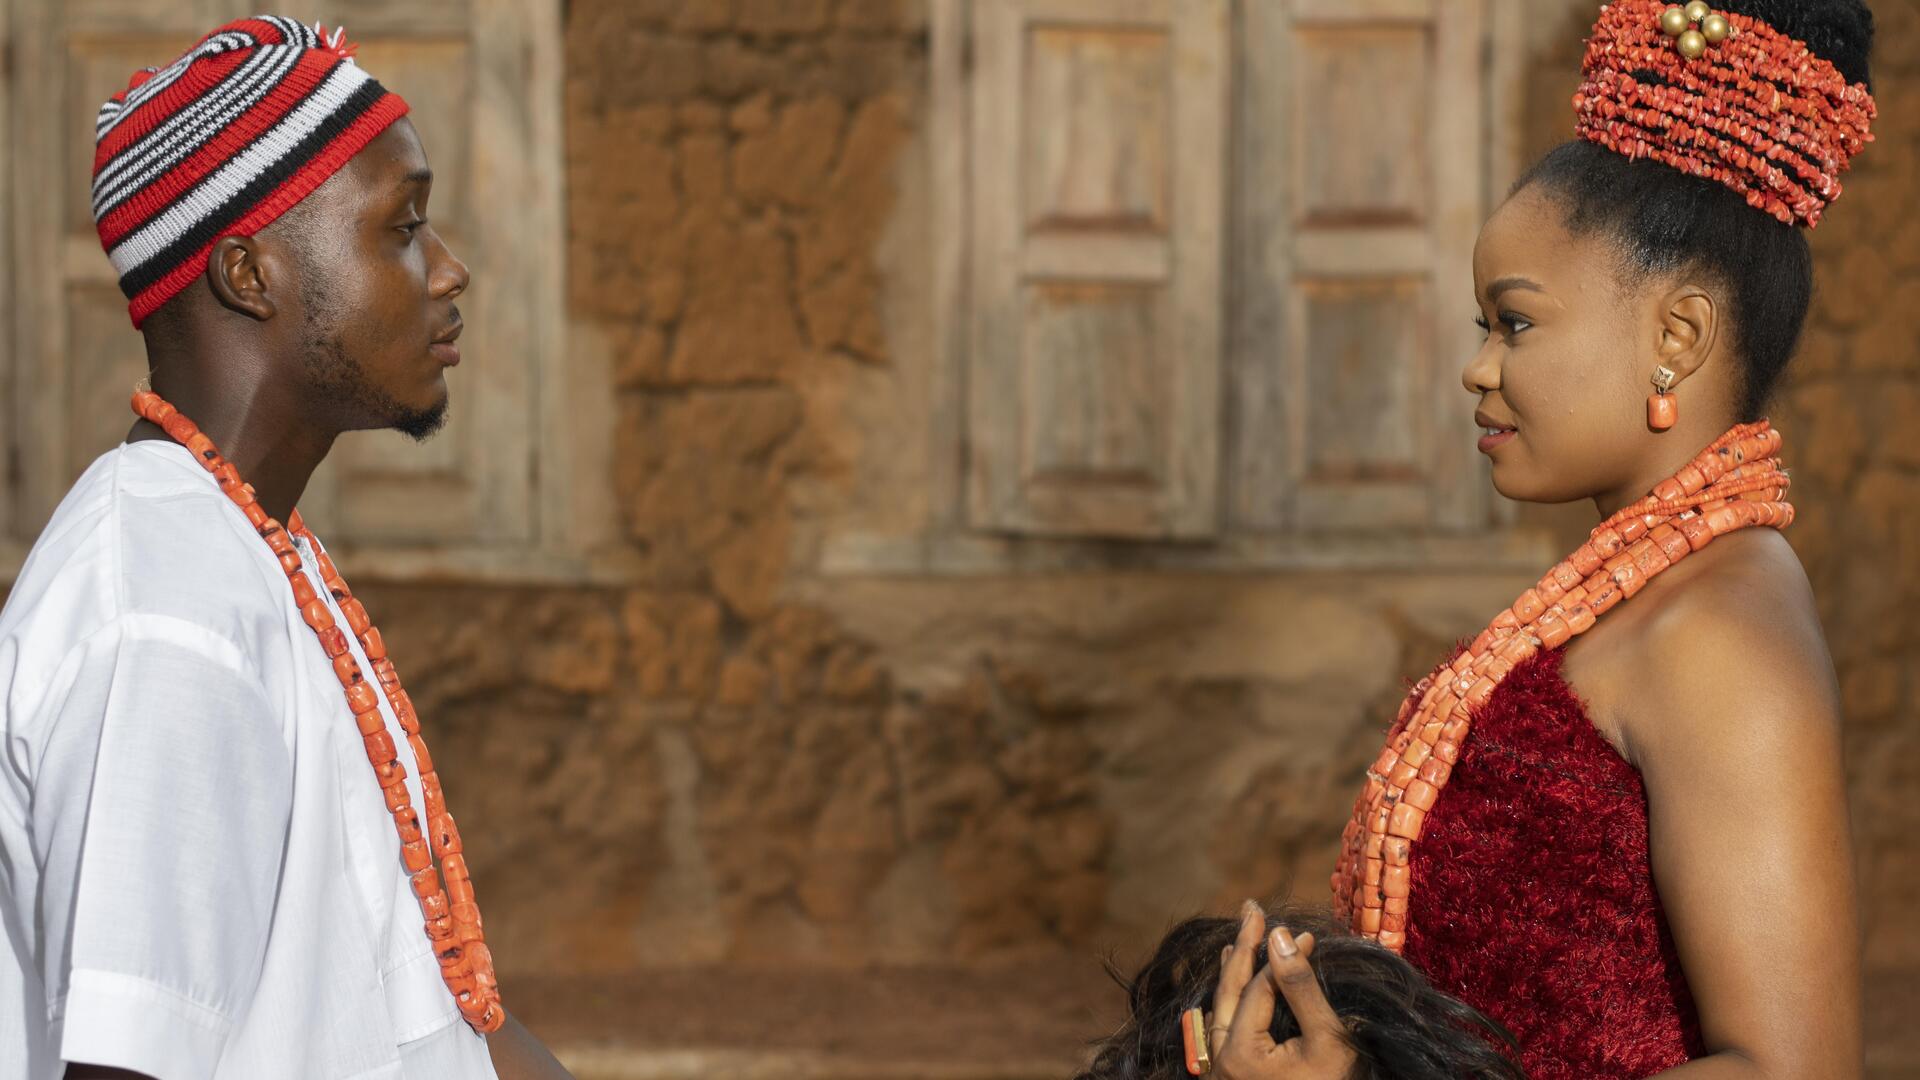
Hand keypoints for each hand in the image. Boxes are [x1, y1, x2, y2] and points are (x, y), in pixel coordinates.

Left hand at [1207, 902, 1356, 1079]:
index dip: (1283, 957)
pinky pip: (1222, 1032)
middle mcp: (1220, 1063)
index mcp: (1240, 1054)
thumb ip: (1301, 988)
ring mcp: (1220, 1075)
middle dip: (1243, 948)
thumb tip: (1282, 935)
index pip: (1260, 989)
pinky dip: (1230, 1004)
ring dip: (1232, 975)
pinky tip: (1231, 991)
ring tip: (1235, 944)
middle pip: (1230, 992)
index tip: (1307, 932)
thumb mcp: (1327, 1041)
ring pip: (1221, 1012)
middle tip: (1252, 908)